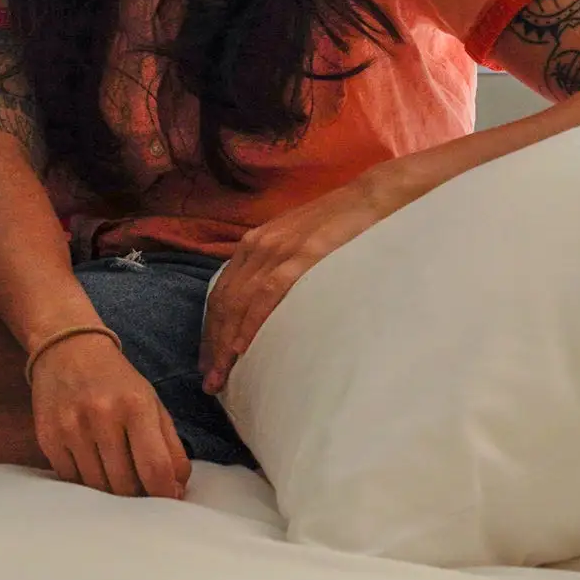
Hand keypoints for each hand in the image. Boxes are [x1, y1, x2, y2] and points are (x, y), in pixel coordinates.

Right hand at [30, 330, 189, 499]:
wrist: (67, 350)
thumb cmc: (117, 381)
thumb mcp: (152, 404)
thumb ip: (170, 447)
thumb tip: (177, 491)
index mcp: (136, 406)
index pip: (155, 467)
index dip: (165, 494)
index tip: (169, 501)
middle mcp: (102, 417)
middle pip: (125, 485)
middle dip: (138, 497)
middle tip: (143, 491)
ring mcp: (71, 429)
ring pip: (97, 487)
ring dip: (112, 493)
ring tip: (118, 479)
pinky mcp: (48, 438)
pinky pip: (72, 480)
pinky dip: (86, 483)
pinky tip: (93, 468)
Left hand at [199, 174, 400, 393]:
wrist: (370, 198)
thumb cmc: (338, 224)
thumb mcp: (296, 242)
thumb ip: (277, 266)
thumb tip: (266, 304)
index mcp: (254, 244)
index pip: (221, 293)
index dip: (211, 330)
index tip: (208, 360)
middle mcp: (257, 247)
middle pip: (223, 303)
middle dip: (212, 344)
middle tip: (210, 381)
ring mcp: (277, 251)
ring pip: (239, 303)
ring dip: (226, 343)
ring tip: (222, 376)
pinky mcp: (300, 257)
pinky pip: (267, 295)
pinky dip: (251, 323)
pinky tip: (244, 348)